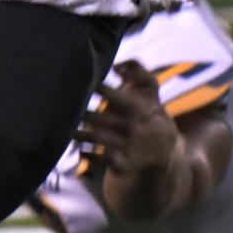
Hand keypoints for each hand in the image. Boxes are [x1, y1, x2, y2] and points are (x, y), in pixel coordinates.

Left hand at [76, 61, 178, 176]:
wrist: (166, 150)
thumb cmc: (150, 112)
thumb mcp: (151, 92)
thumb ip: (138, 71)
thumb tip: (116, 66)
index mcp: (142, 108)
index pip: (121, 99)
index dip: (103, 92)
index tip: (87, 86)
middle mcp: (137, 129)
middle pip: (107, 120)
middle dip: (87, 114)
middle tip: (67, 106)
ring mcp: (130, 148)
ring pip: (100, 139)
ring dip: (81, 134)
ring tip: (66, 128)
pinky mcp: (124, 165)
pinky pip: (102, 160)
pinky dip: (89, 154)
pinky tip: (79, 149)